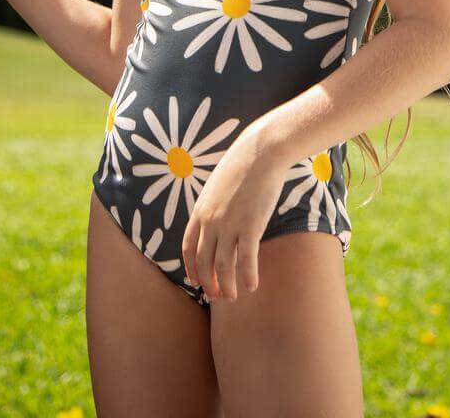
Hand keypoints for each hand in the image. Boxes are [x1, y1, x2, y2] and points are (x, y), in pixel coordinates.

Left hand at [182, 125, 286, 302]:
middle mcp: (210, 220)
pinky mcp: (250, 225)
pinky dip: (247, 277)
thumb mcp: (217, 186)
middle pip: (204, 261)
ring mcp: (229, 224)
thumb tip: (213, 220)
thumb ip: (212, 206)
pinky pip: (246, 259)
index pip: (189, 247)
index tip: (196, 281)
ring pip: (223, 266)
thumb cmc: (242, 167)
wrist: (260, 152)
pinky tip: (252, 286)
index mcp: (200, 210)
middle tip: (217, 296)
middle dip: (209, 283)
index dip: (191, 268)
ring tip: (231, 298)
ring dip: (226, 286)